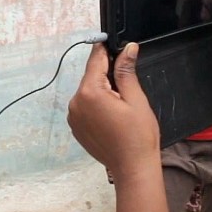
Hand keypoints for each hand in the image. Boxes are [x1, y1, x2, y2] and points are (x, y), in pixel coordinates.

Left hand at [67, 43, 160, 180]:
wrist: (133, 168)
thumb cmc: (138, 136)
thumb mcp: (135, 99)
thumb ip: (126, 71)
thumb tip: (128, 48)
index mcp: (90, 93)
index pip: (95, 60)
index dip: (106, 49)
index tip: (116, 42)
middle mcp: (75, 103)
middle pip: (91, 76)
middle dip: (108, 75)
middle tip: (128, 86)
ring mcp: (73, 117)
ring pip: (88, 91)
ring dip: (102, 91)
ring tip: (122, 106)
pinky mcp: (76, 127)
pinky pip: (85, 106)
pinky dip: (97, 105)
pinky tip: (113, 116)